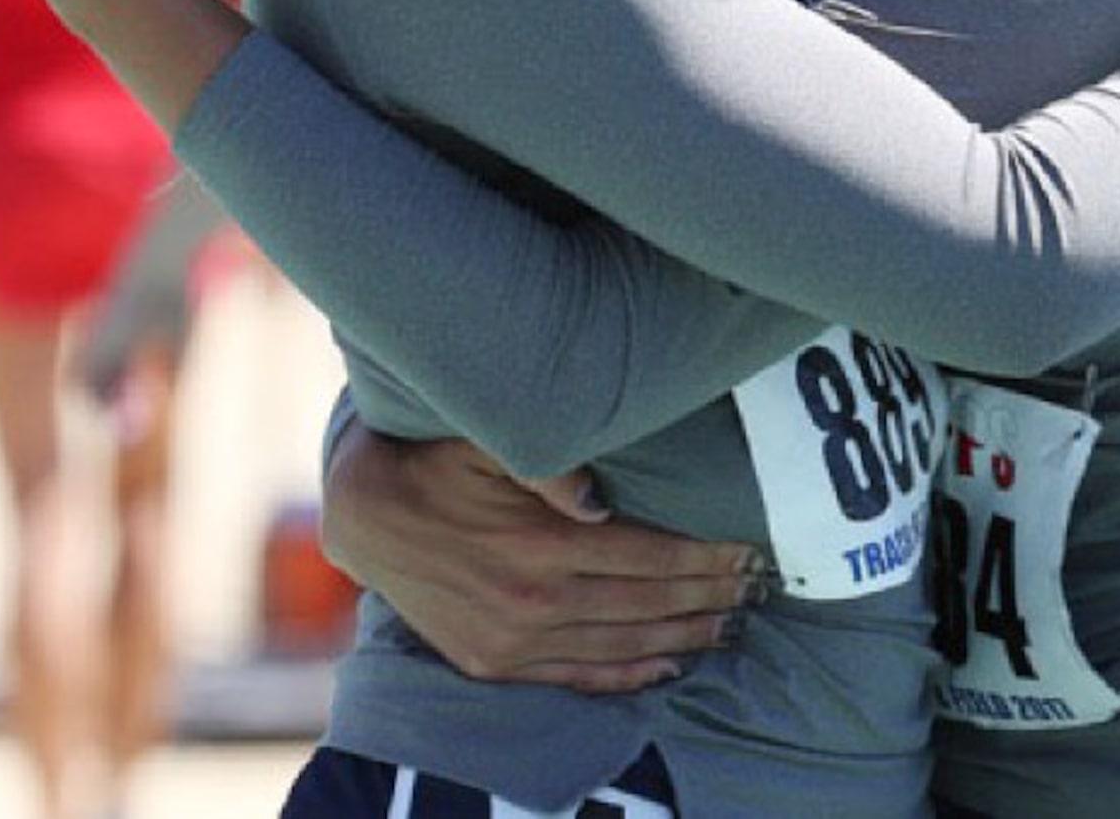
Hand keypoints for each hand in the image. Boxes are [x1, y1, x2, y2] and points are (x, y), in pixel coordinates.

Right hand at [322, 426, 761, 693]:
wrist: (366, 515)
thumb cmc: (439, 463)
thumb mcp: (486, 441)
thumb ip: (545, 460)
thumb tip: (598, 494)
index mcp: (540, 546)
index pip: (649, 557)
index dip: (705, 557)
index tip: (747, 549)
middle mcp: (532, 603)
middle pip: (647, 604)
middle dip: (708, 595)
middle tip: (753, 584)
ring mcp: (513, 643)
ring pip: (622, 646)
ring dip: (682, 635)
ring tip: (727, 621)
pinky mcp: (495, 664)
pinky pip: (579, 677)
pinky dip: (629, 674)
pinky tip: (667, 665)